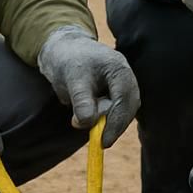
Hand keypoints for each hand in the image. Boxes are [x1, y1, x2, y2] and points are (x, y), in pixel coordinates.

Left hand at [37, 25, 140, 146]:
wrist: (63, 50)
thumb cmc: (68, 61)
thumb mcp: (72, 80)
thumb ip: (81, 101)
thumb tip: (88, 123)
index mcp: (119, 69)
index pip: (124, 100)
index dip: (116, 123)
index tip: (104, 142)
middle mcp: (126, 77)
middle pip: (129, 107)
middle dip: (113, 124)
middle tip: (98, 140)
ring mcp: (123, 84)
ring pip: (123, 110)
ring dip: (107, 121)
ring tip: (82, 119)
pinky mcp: (116, 92)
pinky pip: (115, 110)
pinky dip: (104, 118)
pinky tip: (88, 115)